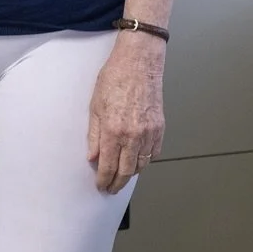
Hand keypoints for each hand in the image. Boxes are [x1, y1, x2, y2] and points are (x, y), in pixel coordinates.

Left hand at [87, 31, 165, 193]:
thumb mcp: (95, 106)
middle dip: (117, 183)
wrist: (139, 63)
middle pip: (126, 171)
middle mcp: (132, 136)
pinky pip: (153, 153)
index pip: (108, 165)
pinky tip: (138, 160)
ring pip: (141, 165)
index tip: (101, 185)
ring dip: (132, 174)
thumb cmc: (114, 79)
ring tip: (123, 176)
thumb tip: (93, 157)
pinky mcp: (160, 128)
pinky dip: (146, 160)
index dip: (104, 179)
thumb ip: (94, 135)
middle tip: (111, 188)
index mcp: (113, 130)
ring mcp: (148, 133)